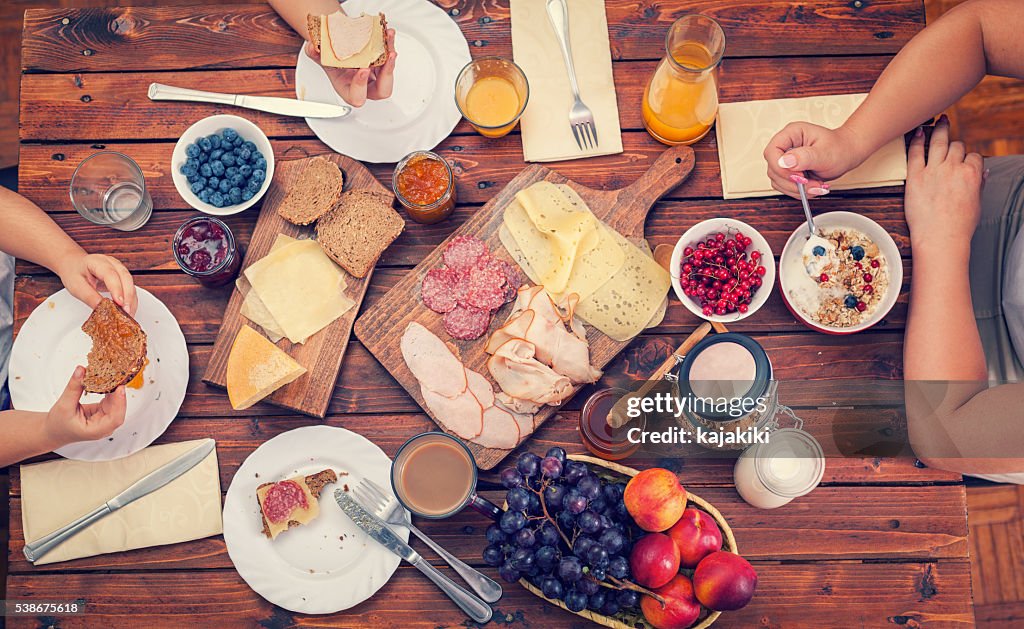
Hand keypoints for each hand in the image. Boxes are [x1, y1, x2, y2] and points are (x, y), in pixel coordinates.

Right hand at [43, 366, 126, 447]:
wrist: (54, 431)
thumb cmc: (57, 424)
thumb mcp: (64, 405)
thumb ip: (74, 388)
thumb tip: (81, 370)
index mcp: (96, 431)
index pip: (115, 418)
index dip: (120, 403)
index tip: (120, 387)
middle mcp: (104, 426)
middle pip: (118, 409)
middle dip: (118, 392)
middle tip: (117, 376)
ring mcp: (105, 419)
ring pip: (116, 403)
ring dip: (115, 389)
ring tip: (113, 375)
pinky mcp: (104, 411)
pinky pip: (111, 399)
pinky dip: (110, 390)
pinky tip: (108, 380)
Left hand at [58, 253, 136, 315]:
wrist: (74, 265)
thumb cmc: (74, 273)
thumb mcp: (76, 286)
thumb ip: (89, 296)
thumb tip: (102, 309)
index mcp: (97, 262)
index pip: (110, 274)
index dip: (116, 289)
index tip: (119, 303)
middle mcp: (112, 263)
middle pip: (126, 278)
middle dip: (128, 296)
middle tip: (126, 312)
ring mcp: (119, 269)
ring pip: (131, 284)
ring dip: (131, 300)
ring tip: (128, 315)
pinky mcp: (123, 277)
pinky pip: (130, 288)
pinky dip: (130, 300)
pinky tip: (128, 310)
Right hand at [306, 29, 397, 107]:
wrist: (339, 50)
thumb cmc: (331, 61)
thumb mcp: (320, 57)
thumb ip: (314, 53)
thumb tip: (314, 47)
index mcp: (349, 90)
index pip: (358, 97)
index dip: (361, 86)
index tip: (362, 69)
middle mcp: (366, 86)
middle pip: (383, 90)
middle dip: (387, 73)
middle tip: (387, 57)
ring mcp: (376, 77)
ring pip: (389, 71)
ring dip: (391, 54)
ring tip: (388, 38)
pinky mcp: (383, 65)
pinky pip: (390, 57)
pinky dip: (389, 44)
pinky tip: (388, 34)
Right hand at [763, 122, 865, 197]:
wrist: (847, 154)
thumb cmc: (839, 148)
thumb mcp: (825, 153)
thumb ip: (805, 157)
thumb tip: (784, 162)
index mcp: (791, 134)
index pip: (772, 152)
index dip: (780, 167)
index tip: (798, 175)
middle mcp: (785, 146)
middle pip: (773, 169)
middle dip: (792, 182)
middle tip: (812, 184)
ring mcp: (786, 160)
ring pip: (778, 180)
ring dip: (796, 189)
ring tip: (817, 186)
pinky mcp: (789, 172)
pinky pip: (785, 186)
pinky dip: (798, 191)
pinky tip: (813, 187)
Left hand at [904, 115, 984, 254]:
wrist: (940, 238)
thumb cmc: (959, 226)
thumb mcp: (976, 203)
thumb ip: (978, 184)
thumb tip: (983, 172)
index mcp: (972, 174)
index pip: (973, 156)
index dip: (968, 158)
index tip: (963, 160)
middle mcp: (954, 168)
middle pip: (956, 146)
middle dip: (954, 142)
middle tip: (948, 128)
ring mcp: (934, 171)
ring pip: (939, 142)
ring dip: (939, 129)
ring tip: (938, 121)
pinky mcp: (915, 177)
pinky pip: (916, 153)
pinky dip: (917, 140)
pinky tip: (917, 131)